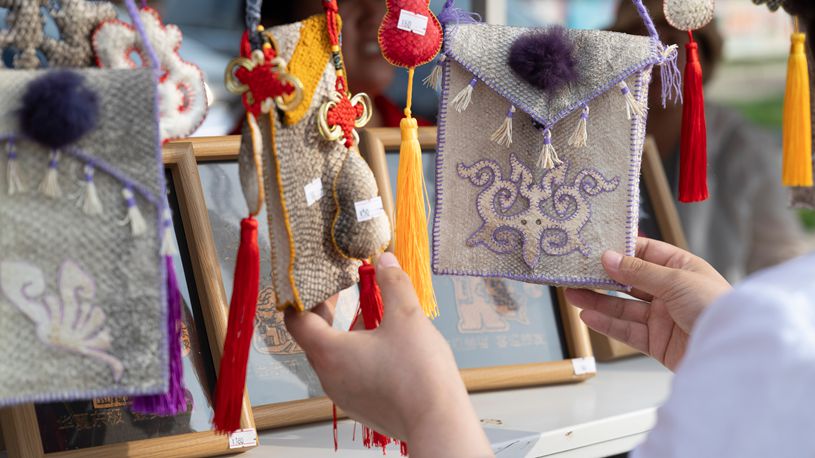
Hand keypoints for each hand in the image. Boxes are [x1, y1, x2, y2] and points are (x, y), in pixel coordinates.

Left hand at [285, 253, 492, 456]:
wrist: (438, 422)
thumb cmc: (419, 372)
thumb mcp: (407, 316)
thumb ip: (393, 283)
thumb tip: (384, 260)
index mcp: (330, 352)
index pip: (296, 320)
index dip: (302, 297)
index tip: (317, 283)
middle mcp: (329, 376)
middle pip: (313, 338)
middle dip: (325, 312)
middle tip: (340, 292)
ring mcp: (343, 395)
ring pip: (332, 358)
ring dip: (343, 334)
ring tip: (368, 316)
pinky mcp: (360, 406)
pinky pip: (348, 375)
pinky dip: (356, 355)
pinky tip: (383, 346)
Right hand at [565, 238, 730, 370]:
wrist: (733, 350)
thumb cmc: (716, 307)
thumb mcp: (676, 280)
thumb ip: (638, 271)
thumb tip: (608, 257)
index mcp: (681, 268)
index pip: (645, 253)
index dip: (621, 250)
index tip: (594, 247)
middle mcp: (671, 291)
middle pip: (629, 282)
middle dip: (602, 278)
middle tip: (575, 273)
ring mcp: (663, 317)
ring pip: (623, 307)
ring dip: (598, 301)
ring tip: (572, 295)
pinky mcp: (657, 342)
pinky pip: (627, 330)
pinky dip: (607, 324)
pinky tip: (588, 316)